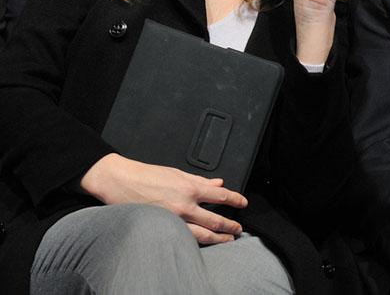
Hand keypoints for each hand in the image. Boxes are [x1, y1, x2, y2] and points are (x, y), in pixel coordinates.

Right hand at [80, 153, 247, 244]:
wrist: (121, 181)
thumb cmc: (146, 175)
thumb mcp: (176, 172)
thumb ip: (199, 180)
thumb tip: (218, 183)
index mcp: (189, 187)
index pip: (220, 195)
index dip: (235, 200)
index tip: (243, 203)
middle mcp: (185, 204)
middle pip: (215, 219)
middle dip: (230, 224)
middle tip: (238, 228)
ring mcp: (175, 219)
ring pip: (204, 233)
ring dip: (219, 237)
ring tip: (229, 239)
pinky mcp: (165, 228)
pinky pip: (187, 238)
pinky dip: (200, 241)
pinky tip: (206, 242)